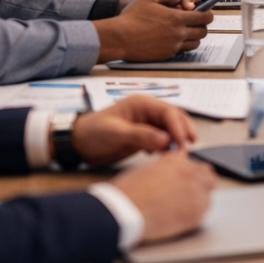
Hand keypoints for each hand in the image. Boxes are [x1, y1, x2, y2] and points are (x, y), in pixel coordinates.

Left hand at [70, 94, 197, 166]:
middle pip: (174, 120)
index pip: (168, 112)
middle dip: (182, 134)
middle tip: (186, 151)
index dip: (179, 127)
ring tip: (177, 157)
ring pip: (171, 131)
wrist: (77, 144)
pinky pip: (163, 142)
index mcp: (141, 104)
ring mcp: (147, 125)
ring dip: (176, 143)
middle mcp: (147, 113)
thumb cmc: (91, 133)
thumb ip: (140, 135)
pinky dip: (167, 149)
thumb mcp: (115, 134)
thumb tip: (166, 139)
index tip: (182, 144)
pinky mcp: (145, 138)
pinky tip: (163, 158)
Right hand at [94, 0, 212, 62]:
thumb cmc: (132, 16)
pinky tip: (173, 38)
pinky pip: (182, 50)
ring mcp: (173, 47)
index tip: (206, 12)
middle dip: (202, 25)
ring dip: (193, 36)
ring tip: (185, 30)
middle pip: (202, 32)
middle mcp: (179, 34)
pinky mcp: (166, 55)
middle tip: (196, 21)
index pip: (204, 18)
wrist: (119, 38)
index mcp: (177, 19)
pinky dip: (182, 45)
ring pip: (195, 43)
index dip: (208, 14)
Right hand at [108, 151, 217, 244]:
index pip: (197, 165)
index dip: (192, 175)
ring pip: (208, 194)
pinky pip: (204, 211)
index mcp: (176, 160)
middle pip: (209, 177)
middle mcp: (189, 172)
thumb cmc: (128, 193)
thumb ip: (167, 166)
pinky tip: (180, 216)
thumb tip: (177, 165)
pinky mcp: (195, 211)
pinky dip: (196, 213)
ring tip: (181, 208)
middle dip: (201, 184)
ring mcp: (194, 191)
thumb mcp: (147, 170)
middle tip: (189, 194)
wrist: (123, 211)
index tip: (187, 182)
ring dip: (199, 199)